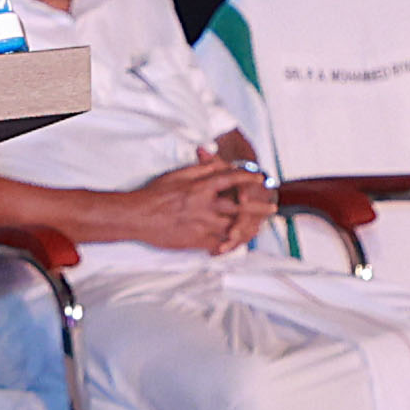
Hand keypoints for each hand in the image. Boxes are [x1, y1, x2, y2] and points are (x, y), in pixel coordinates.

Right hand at [106, 158, 268, 253]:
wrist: (137, 217)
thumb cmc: (155, 194)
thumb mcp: (177, 175)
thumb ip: (200, 170)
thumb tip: (216, 164)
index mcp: (201, 186)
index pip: (231, 179)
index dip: (248, 178)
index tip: (260, 178)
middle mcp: (206, 205)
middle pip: (240, 207)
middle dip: (259, 207)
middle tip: (272, 208)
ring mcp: (202, 224)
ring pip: (233, 228)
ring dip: (248, 228)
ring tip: (258, 229)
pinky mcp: (196, 240)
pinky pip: (218, 244)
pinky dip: (228, 245)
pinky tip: (234, 245)